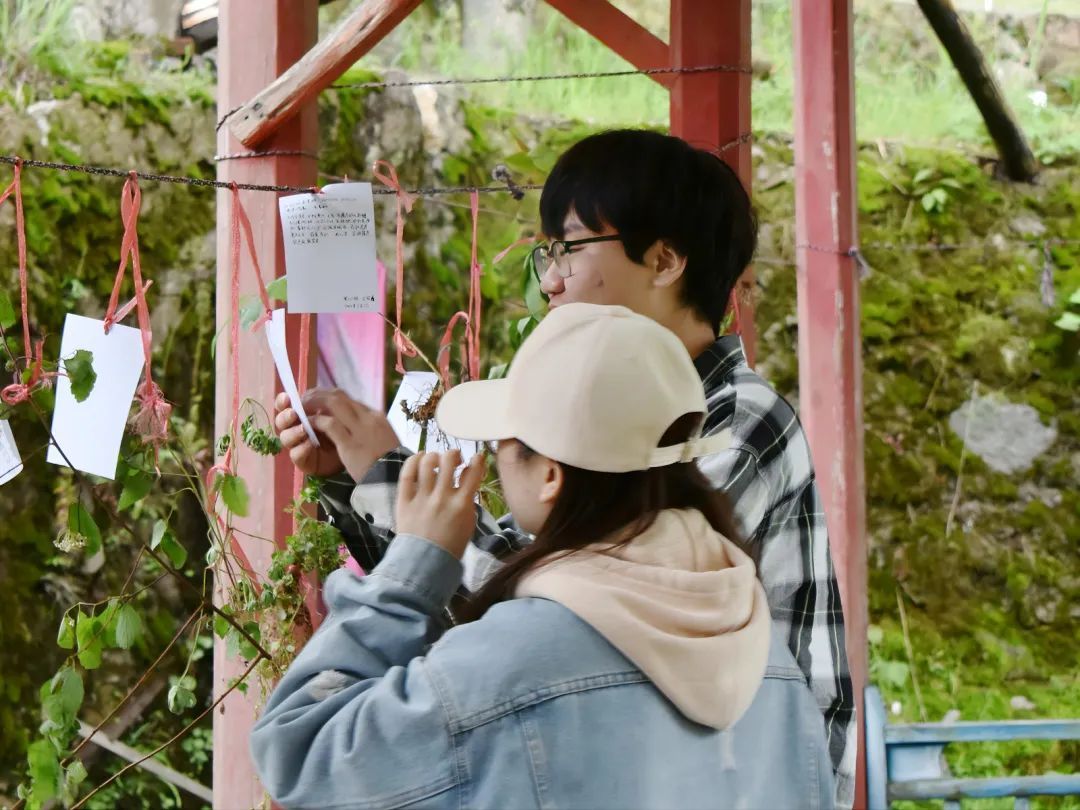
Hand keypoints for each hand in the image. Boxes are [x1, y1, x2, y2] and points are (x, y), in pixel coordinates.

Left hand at [274, 389, 400, 480]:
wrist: (394, 479)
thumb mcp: (384, 441)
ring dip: (314, 403)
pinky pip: (328, 424)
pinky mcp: (349, 443)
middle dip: (318, 395)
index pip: (349, 400)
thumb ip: (370, 431)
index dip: (329, 399)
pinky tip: (307, 424)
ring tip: (302, 409)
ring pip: (332, 403)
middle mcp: (368, 418)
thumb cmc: (389, 464)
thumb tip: (356, 428)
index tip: (318, 403)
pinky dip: (315, 421)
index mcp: (377, 417)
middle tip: (305, 400)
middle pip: (339, 396)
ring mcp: (359, 429)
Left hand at [395, 450, 486, 558]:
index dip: (477, 460)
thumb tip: (467, 481)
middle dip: (454, 454)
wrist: (425, 562)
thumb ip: (469, 501)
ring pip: (428, 463)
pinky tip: (419, 458)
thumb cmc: (451, 544)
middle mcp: (442, 497)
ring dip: (434, 456)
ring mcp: (422, 498)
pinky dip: (413, 461)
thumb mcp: (468, 523)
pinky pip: (407, 474)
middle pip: (448, 461)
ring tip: (435, 460)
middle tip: (454, 459)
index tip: (477, 458)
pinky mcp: (404, 501)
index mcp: (462, 504)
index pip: (473, 472)